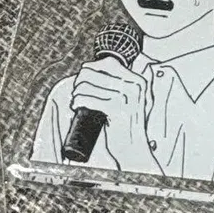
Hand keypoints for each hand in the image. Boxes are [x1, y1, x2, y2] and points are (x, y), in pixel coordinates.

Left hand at [70, 57, 159, 171]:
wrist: (134, 150)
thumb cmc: (128, 126)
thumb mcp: (130, 100)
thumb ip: (119, 84)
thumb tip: (91, 68)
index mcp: (138, 81)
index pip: (108, 63)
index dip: (90, 69)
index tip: (83, 80)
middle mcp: (134, 86)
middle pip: (94, 72)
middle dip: (80, 81)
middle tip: (77, 92)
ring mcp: (126, 98)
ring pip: (88, 85)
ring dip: (76, 93)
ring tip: (75, 101)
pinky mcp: (116, 110)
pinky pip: (88, 99)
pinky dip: (78, 101)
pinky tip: (76, 106)